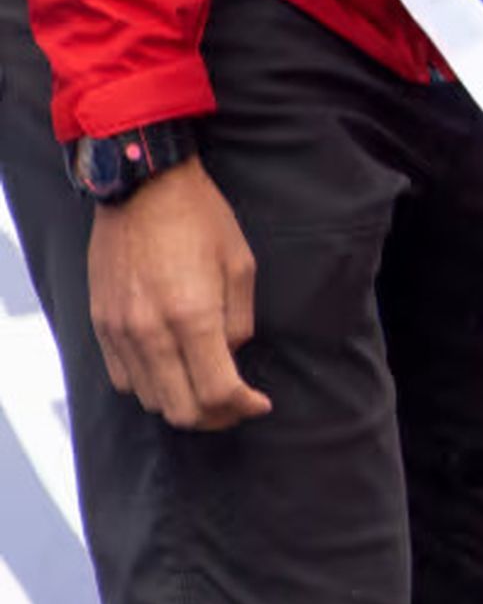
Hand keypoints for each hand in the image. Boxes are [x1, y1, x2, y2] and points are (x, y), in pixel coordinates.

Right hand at [87, 160, 273, 430]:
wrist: (143, 185)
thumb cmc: (200, 220)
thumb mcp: (240, 268)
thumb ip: (238, 323)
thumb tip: (231, 357)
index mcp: (192, 318)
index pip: (218, 393)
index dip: (244, 407)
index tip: (260, 402)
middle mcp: (150, 331)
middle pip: (181, 410)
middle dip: (217, 417)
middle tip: (237, 404)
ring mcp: (120, 330)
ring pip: (149, 400)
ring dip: (182, 403)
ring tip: (206, 387)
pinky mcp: (101, 322)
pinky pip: (122, 377)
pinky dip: (149, 386)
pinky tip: (172, 369)